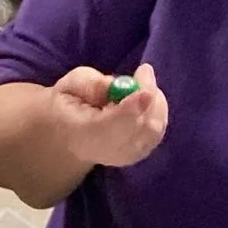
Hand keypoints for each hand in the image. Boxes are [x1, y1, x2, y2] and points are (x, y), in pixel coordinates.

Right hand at [52, 63, 168, 171]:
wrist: (69, 136)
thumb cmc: (68, 106)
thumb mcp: (70, 85)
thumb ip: (90, 84)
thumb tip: (117, 85)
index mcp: (82, 136)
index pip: (111, 128)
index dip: (131, 110)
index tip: (145, 91)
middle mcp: (107, 152)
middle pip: (141, 131)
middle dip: (150, 98)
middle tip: (143, 71)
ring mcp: (127, 156)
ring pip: (154, 129)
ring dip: (154, 100)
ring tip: (138, 83)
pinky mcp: (141, 154)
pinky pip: (159, 130)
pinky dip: (157, 109)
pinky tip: (144, 98)